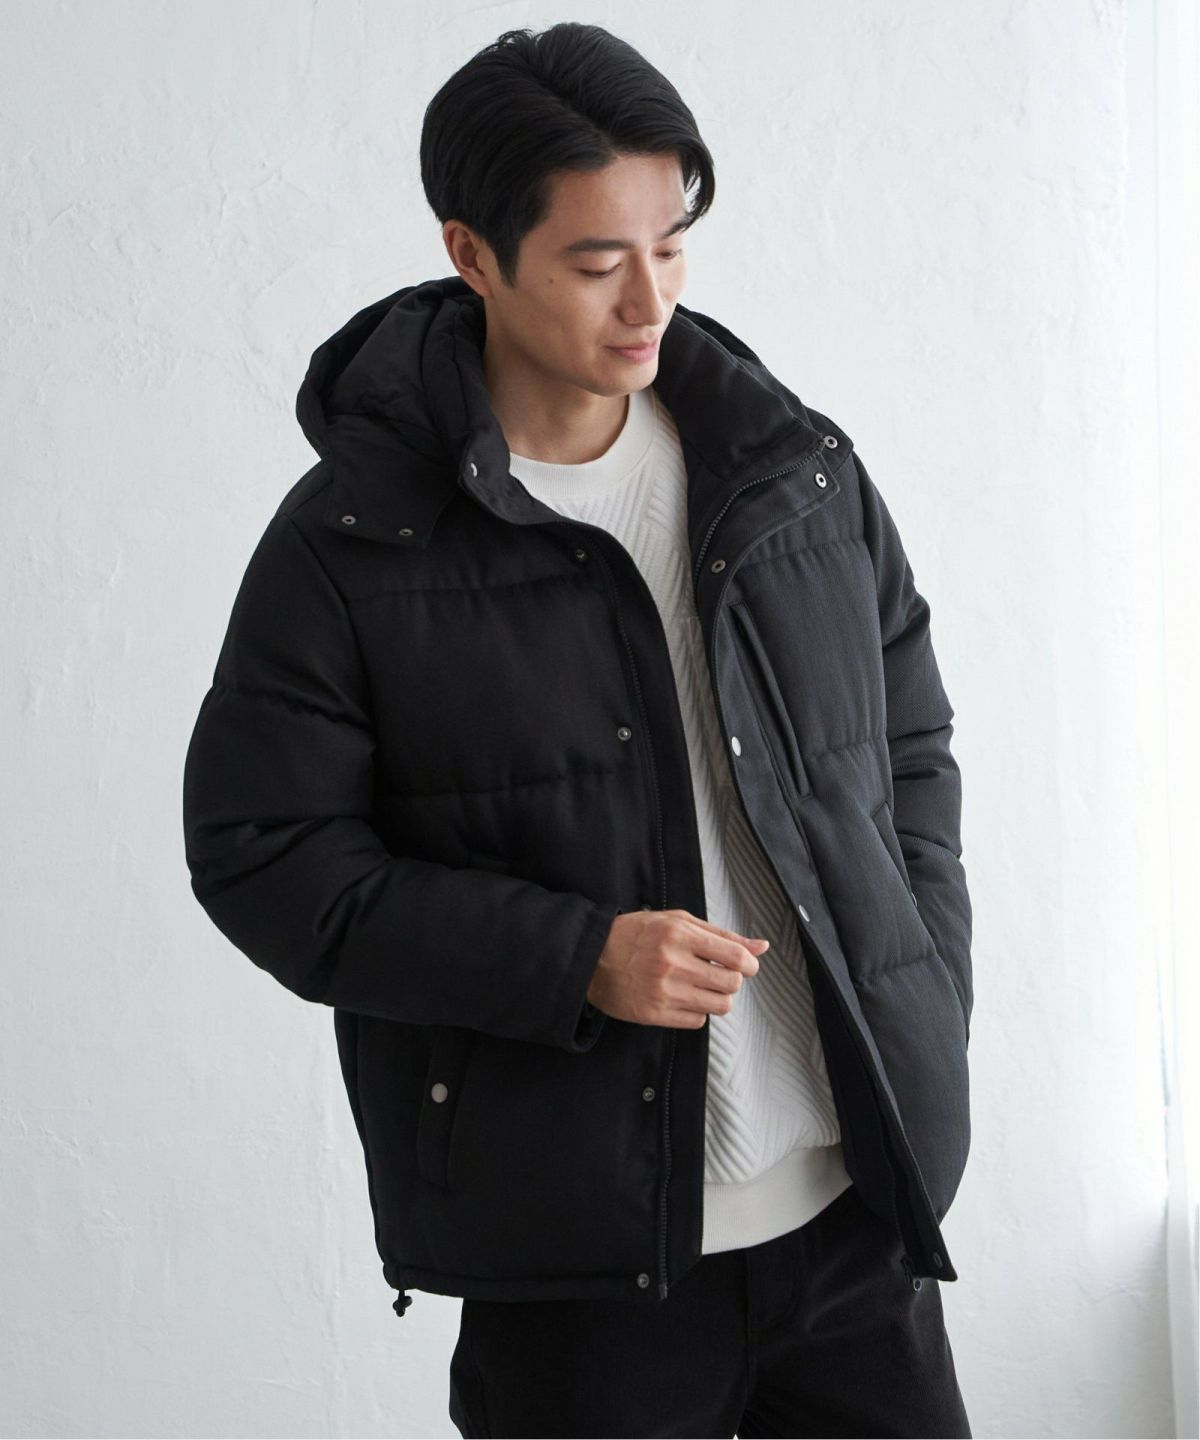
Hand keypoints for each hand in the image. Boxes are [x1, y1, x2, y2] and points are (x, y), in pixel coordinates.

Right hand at [586, 908, 767, 1028]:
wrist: (592, 958)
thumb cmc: (637, 934)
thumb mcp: (677, 922)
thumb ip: (721, 935)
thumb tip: (762, 946)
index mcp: (680, 935)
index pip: (735, 956)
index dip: (748, 963)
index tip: (745, 964)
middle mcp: (673, 964)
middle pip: (732, 984)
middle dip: (732, 980)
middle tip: (718, 973)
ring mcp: (664, 992)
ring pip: (720, 1005)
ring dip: (717, 997)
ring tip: (700, 986)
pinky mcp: (655, 1015)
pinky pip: (698, 1020)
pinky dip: (697, 1010)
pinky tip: (682, 997)